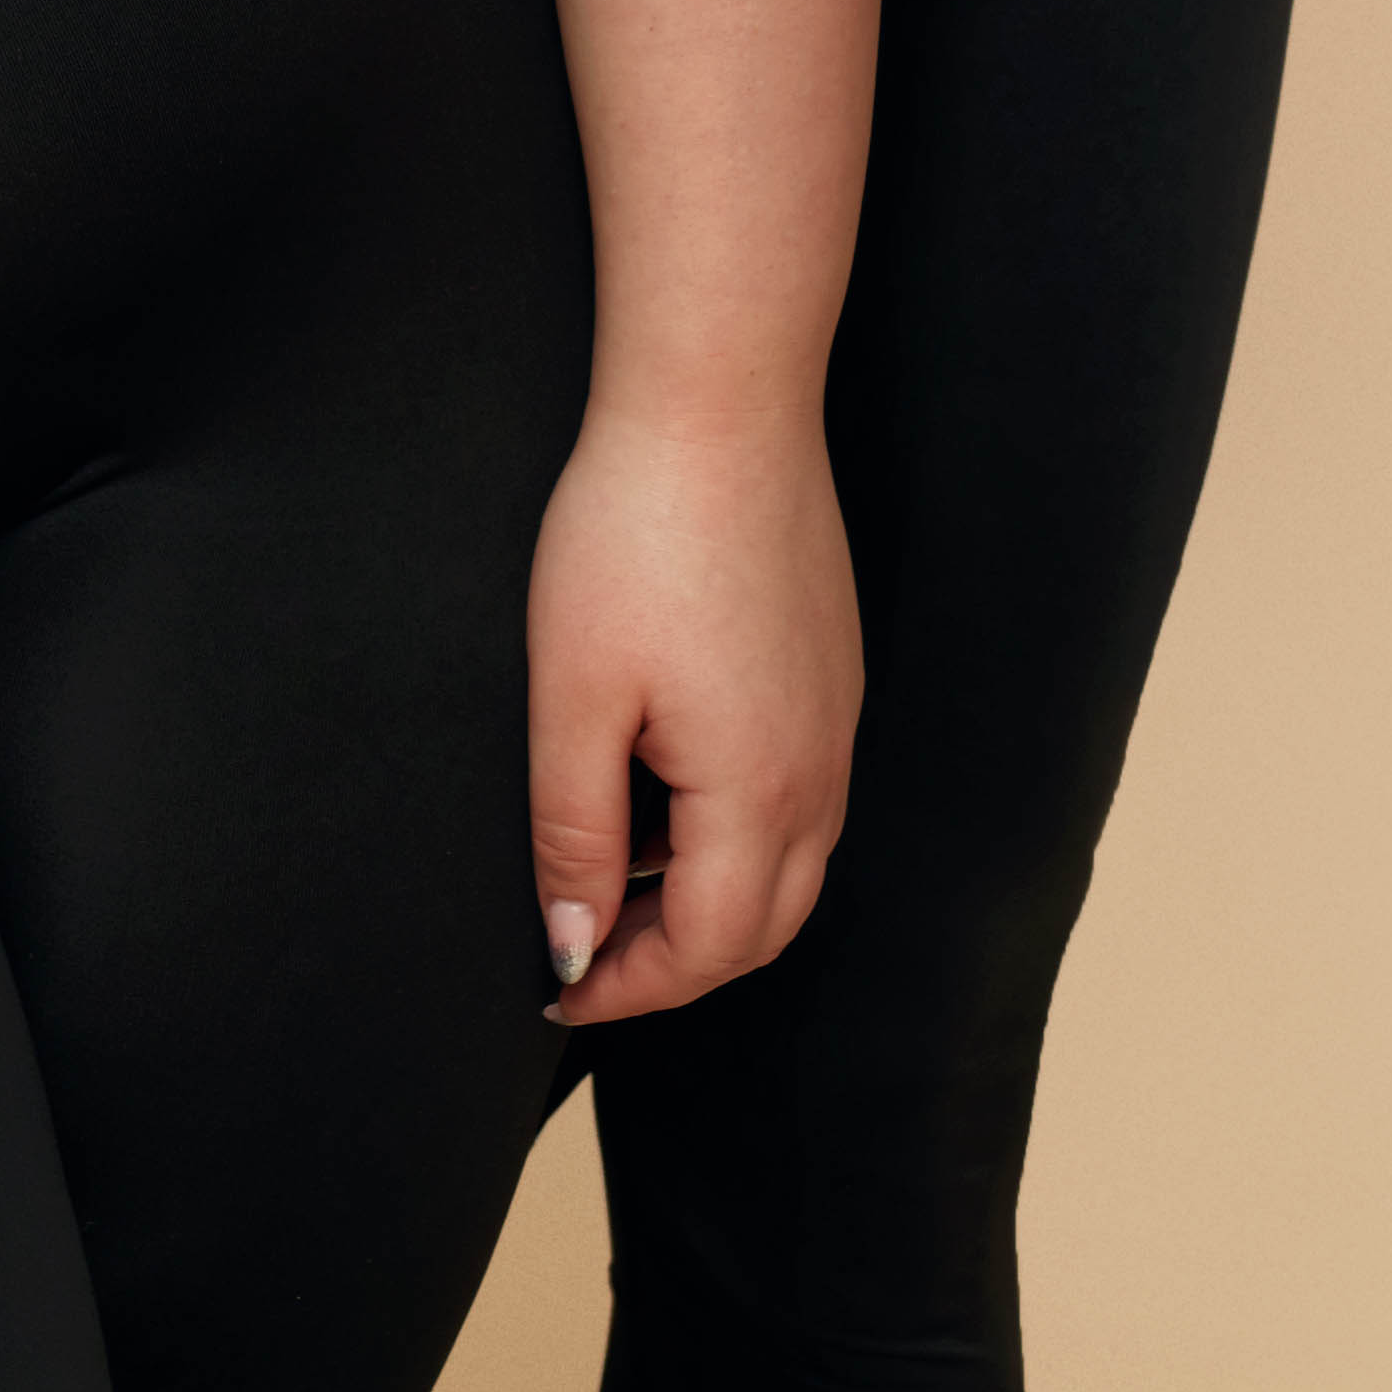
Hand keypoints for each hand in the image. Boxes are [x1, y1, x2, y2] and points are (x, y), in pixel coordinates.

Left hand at [524, 391, 855, 1025]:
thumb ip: (575, 836)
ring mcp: (837, 721)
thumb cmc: (632, 537)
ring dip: (706, 896)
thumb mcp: (575, 696)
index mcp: (758, 793)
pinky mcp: (833, 673)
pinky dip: (735, 831)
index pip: (708, 950)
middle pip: (763, 928)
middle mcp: (820, 773)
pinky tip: (662, 784)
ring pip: (790, 865)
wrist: (721, 402)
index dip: (627, 988)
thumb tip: (574, 945)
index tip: (554, 986)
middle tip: (583, 950)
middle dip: (674, 962)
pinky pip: (800, 796)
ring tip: (611, 870)